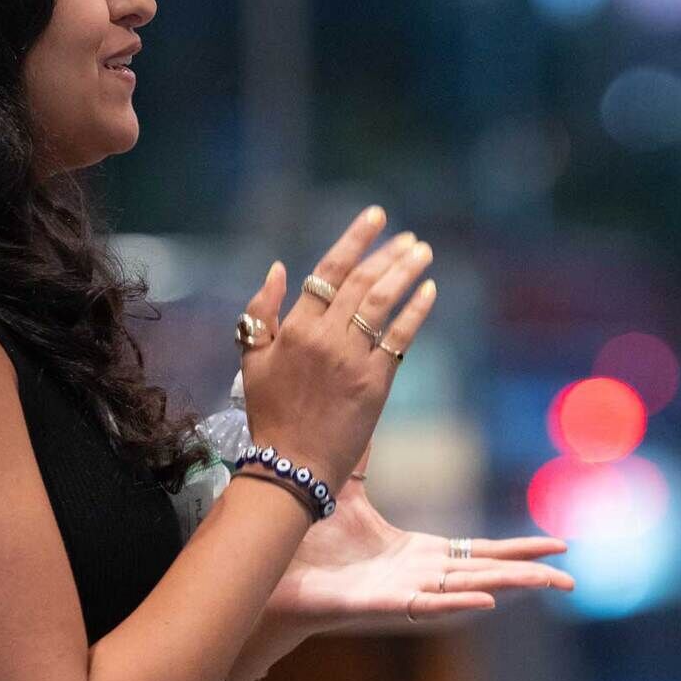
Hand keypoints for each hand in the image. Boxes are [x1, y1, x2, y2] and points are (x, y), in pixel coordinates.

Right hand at [237, 207, 436, 489]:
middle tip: (410, 237)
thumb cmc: (269, 413)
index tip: (376, 217)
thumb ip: (261, 311)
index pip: (329, 270)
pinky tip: (429, 290)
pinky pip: (401, 337)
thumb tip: (280, 268)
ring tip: (423, 252)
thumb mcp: (251, 359)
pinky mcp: (376, 382)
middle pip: (362, 281)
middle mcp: (325, 337)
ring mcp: (353, 359)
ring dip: (405, 272)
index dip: (355, 239)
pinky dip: (416, 311)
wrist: (292, 464)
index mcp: (294, 327)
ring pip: (383, 302)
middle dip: (388, 253)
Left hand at [267, 475, 572, 632]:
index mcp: (416, 554)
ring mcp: (402, 593)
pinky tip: (488, 601)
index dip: (518, 548)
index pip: (478, 551)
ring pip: (467, 592)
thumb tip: (369, 408)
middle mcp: (417, 576)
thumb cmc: (305, 540)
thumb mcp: (347, 490)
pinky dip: (458, 605)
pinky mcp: (380, 605)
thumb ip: (365, 458)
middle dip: (529, 574)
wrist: (269, 566)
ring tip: (548, 585)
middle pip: (485, 574)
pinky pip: (426, 606)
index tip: (558, 545)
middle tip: (571, 578)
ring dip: (508, 587)